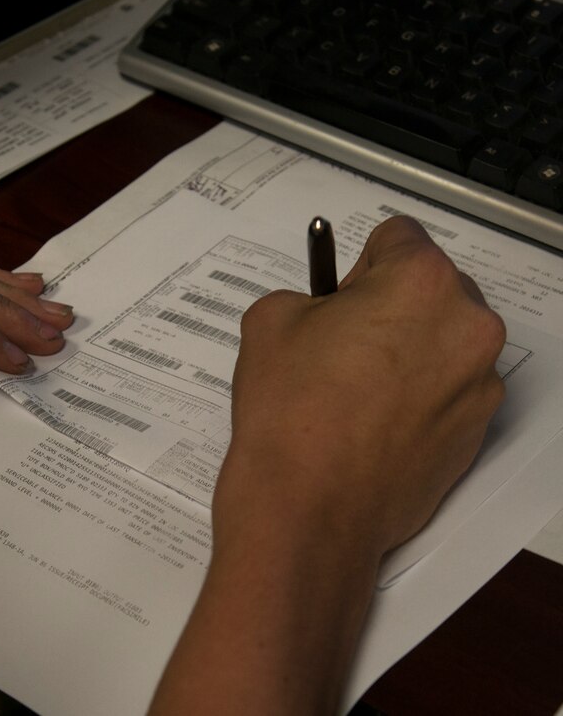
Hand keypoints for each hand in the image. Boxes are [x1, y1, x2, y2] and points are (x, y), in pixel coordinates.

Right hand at [149, 216, 505, 714]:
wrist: (308, 512)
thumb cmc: (288, 412)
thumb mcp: (269, 322)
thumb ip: (308, 295)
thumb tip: (327, 311)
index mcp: (421, 282)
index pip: (397, 235)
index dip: (357, 262)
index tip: (338, 293)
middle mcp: (467, 325)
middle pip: (431, 288)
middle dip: (390, 305)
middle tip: (339, 345)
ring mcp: (479, 384)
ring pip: (442, 342)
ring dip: (408, 351)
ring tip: (352, 392)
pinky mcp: (477, 433)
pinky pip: (447, 392)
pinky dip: (417, 397)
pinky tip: (370, 426)